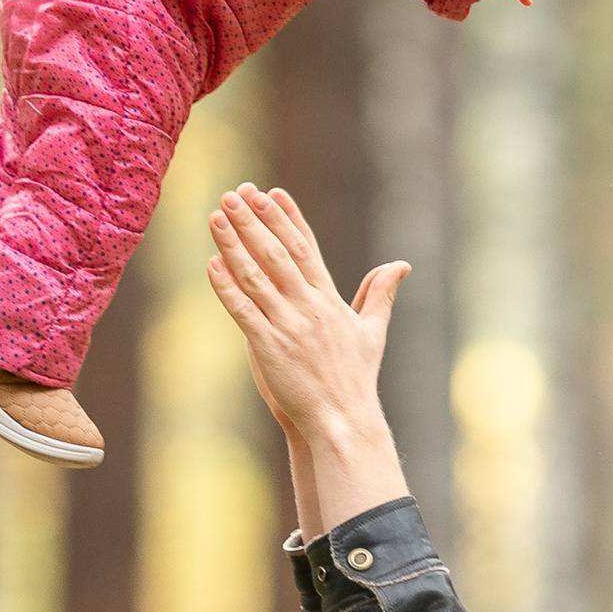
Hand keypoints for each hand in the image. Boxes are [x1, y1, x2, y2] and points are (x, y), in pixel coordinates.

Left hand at [206, 185, 410, 533]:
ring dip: (234, 243)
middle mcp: (309, 305)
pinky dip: (226, 286)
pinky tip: (211, 264)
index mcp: (330, 299)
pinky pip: (243, 309)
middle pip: (278, 252)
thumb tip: (401, 265)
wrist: (342, 419)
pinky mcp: (269, 346)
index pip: (306, 247)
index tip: (271, 192)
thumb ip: (380, 294)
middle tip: (235, 193)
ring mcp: (288, 324)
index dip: (288, 218)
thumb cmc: (355, 378)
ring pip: (256, 274)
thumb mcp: (372, 331)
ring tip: (217, 216)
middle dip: (255, 220)